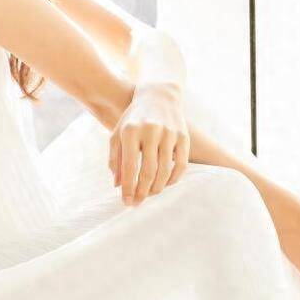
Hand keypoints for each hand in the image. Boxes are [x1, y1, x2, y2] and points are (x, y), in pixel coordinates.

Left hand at [109, 82, 189, 205]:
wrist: (159, 96)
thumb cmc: (134, 119)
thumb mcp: (118, 133)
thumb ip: (115, 159)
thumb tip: (118, 185)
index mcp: (131, 131)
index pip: (129, 166)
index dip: (128, 188)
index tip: (126, 202)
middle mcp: (151, 131)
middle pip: (148, 171)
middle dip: (142, 192)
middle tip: (138, 203)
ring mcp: (169, 133)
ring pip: (165, 171)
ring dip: (157, 188)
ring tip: (149, 194)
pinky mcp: (183, 136)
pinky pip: (181, 165)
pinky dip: (173, 179)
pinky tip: (165, 184)